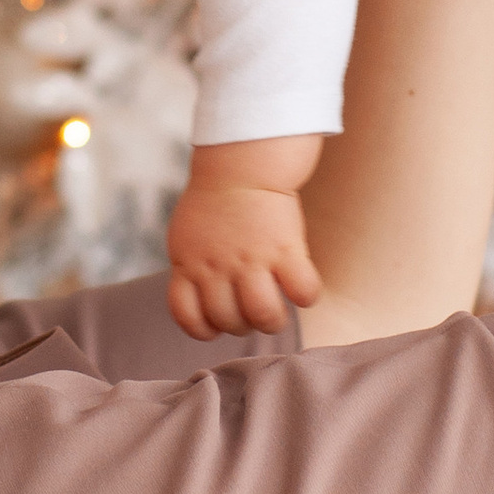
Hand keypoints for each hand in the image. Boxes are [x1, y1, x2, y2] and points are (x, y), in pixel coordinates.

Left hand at [168, 138, 324, 340]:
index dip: (203, 329)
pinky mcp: (285, 249)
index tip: (216, 325)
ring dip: (272, 321)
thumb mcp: (186, 236)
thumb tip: (202, 297)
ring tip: (275, 312)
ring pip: (264, 315)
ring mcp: (252, 260)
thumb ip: (191, 267)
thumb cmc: (214, 201)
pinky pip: (303, 290)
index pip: (188, 317)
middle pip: (229, 320)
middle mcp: (218, 267)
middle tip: (251, 311)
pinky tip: (302, 288)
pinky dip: (307, 296)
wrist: (241, 164)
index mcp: (189, 265)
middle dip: (242, 325)